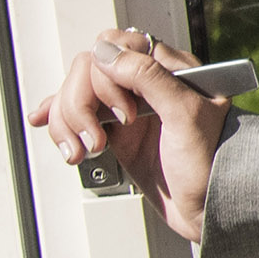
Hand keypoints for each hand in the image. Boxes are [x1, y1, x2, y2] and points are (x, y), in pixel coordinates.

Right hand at [27, 28, 236, 244]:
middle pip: (89, 69)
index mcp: (171, 69)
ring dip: (68, 120)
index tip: (122, 114)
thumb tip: (105, 51)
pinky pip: (79, 116)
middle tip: (96, 140)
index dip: (107, 76)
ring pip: (78, 93)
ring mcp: (130, 108)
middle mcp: (147, 84)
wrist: (212, 210)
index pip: (118, 47)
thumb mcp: (186, 116)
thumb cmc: (212, 164)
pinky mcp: (118, 133)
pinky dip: (61, 120)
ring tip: (80, 152)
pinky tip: (46, 122)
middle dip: (80, 104)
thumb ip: (149, 78)